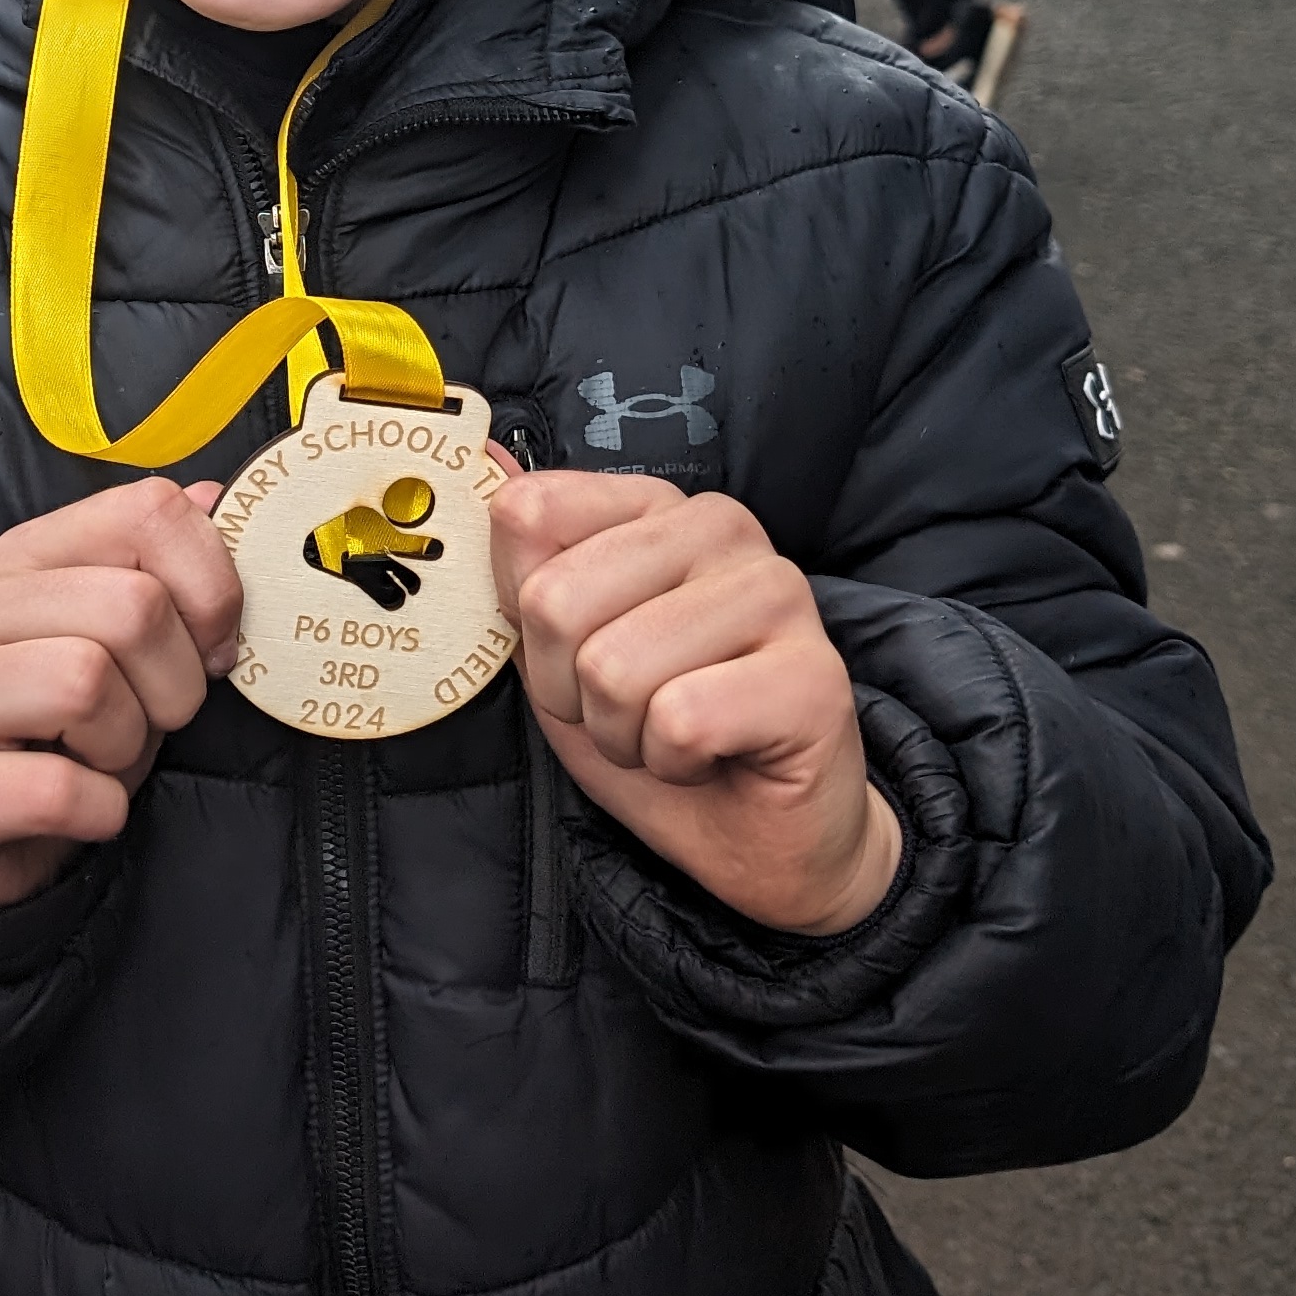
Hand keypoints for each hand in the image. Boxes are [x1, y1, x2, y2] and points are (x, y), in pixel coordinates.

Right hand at [0, 481, 239, 907]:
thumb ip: (161, 573)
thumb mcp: (118, 646)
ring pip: (87, 684)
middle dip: (177, 682)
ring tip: (102, 758)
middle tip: (155, 719)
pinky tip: (80, 811)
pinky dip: (100, 811)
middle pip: (132, 606)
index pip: (146, 512)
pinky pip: (59, 790)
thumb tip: (216, 499)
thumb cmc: (56, 732)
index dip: (212, 585)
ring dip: (128, 744)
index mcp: (21, 557)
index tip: (211, 646)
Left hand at [493, 475, 898, 937]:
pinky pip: (680, 720)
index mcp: (658, 505)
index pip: (530, 515)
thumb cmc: (658, 734)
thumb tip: (482, 457)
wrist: (759, 838)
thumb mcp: (560, 652)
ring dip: (622, 734)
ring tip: (672, 737)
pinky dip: (673, 762)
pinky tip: (714, 758)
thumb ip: (523, 562)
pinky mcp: (813, 674)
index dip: (525, 618)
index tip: (573, 656)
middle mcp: (723, 526)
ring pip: (613, 669)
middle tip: (627, 713)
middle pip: (557, 601)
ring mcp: (778, 592)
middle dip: (569, 691)